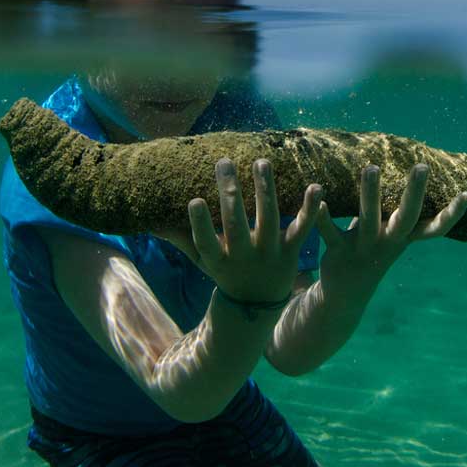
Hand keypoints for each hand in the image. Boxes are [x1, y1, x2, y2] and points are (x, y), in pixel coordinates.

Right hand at [161, 158, 322, 302]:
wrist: (258, 303)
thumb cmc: (225, 272)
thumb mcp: (201, 261)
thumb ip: (179, 238)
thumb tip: (150, 220)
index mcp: (219, 261)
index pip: (206, 242)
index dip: (200, 224)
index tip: (194, 200)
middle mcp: (244, 258)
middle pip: (236, 226)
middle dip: (230, 195)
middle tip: (223, 163)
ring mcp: (270, 254)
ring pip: (268, 220)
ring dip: (265, 190)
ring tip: (260, 162)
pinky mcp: (291, 250)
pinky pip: (302, 228)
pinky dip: (310, 209)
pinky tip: (316, 187)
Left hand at [315, 163, 466, 308]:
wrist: (345, 294)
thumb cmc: (372, 251)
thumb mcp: (391, 233)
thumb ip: (400, 210)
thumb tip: (418, 176)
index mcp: (404, 239)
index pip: (435, 228)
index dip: (453, 214)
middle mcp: (389, 243)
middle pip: (407, 217)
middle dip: (414, 192)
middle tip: (422, 166)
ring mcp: (365, 249)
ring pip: (369, 219)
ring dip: (370, 194)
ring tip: (372, 167)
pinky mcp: (339, 253)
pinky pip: (331, 233)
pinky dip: (323, 217)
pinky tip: (318, 197)